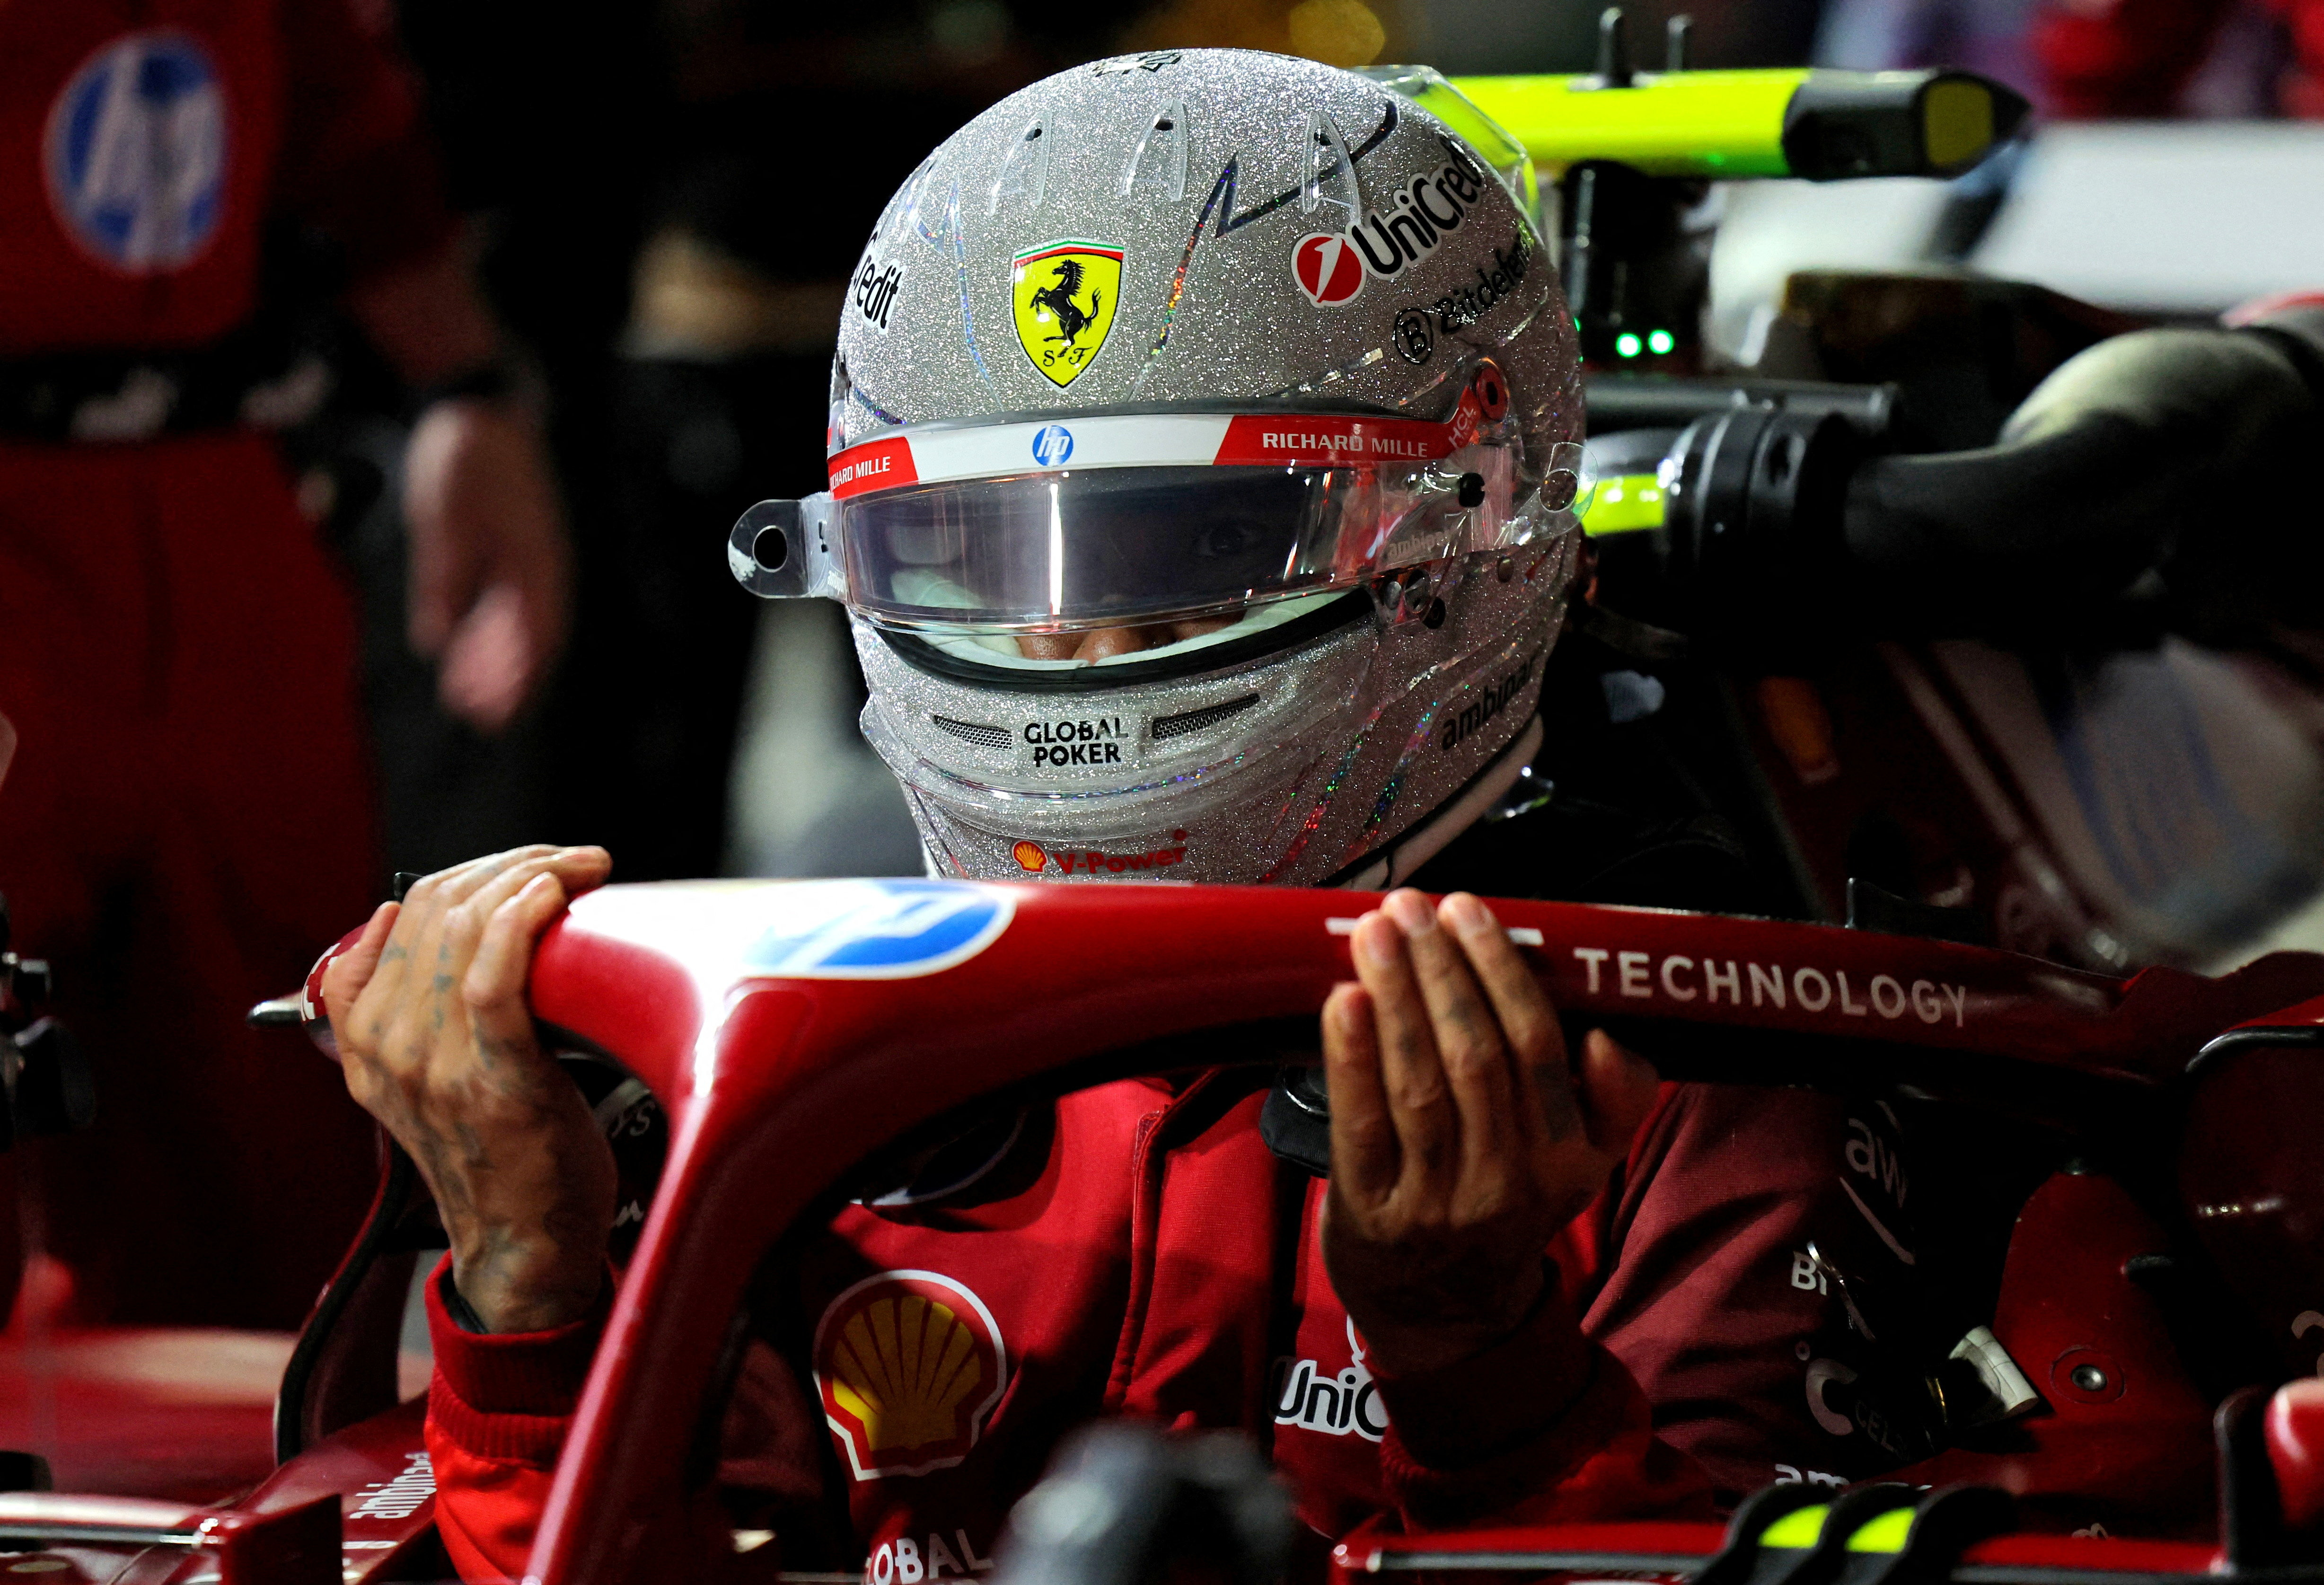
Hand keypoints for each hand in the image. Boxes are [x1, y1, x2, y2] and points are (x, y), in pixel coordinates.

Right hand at [322, 846, 615, 1332]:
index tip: (531, 864)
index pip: (403, 913)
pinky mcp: (494, 1081)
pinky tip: (559, 896)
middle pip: (437, 909)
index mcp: (365, 1041)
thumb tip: (387, 920)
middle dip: (512, 863)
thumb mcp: (419, 1078)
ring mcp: (436, 1066)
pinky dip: (526, 921)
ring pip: (467, 928)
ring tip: (582, 869)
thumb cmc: (500, 1152)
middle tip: (570, 860)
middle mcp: (389, 1049)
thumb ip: (391, 1008)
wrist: (523, 1245)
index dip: (473, 870)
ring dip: (534, 876)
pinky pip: (497, 977)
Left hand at [403, 399, 570, 732]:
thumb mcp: (442, 524)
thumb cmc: (464, 463)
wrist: (478, 408)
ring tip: (464, 691)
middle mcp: (541, 568)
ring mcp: (530, 557)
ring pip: (519, 624)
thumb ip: (443, 585)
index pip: (536, 641)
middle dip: (506, 682)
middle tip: (478, 718)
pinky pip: (508, 601)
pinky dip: (489, 628)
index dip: (516, 683)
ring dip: (495, 660)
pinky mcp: (513, 546)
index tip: (492, 715)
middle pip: (532, 641)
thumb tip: (436, 644)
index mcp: (535, 564)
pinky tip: (461, 643)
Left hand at [1321, 889, 1659, 1375]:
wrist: (1443, 1308)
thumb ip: (1612, 1099)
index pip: (1538, 1048)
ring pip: (1420, 1083)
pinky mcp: (1371, 1214)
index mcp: (1567, 1159)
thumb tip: (1605, 1035)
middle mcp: (1506, 1183)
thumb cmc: (1507, 1199)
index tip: (1471, 912)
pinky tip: (1342, 999)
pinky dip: (1350, 1055)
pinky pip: (1360, 1122)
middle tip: (1414, 907)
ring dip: (1396, 997)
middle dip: (1442, 970)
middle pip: (1476, 1057)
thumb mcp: (1582, 1162)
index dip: (1502, 972)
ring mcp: (1435, 1203)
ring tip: (1376, 933)